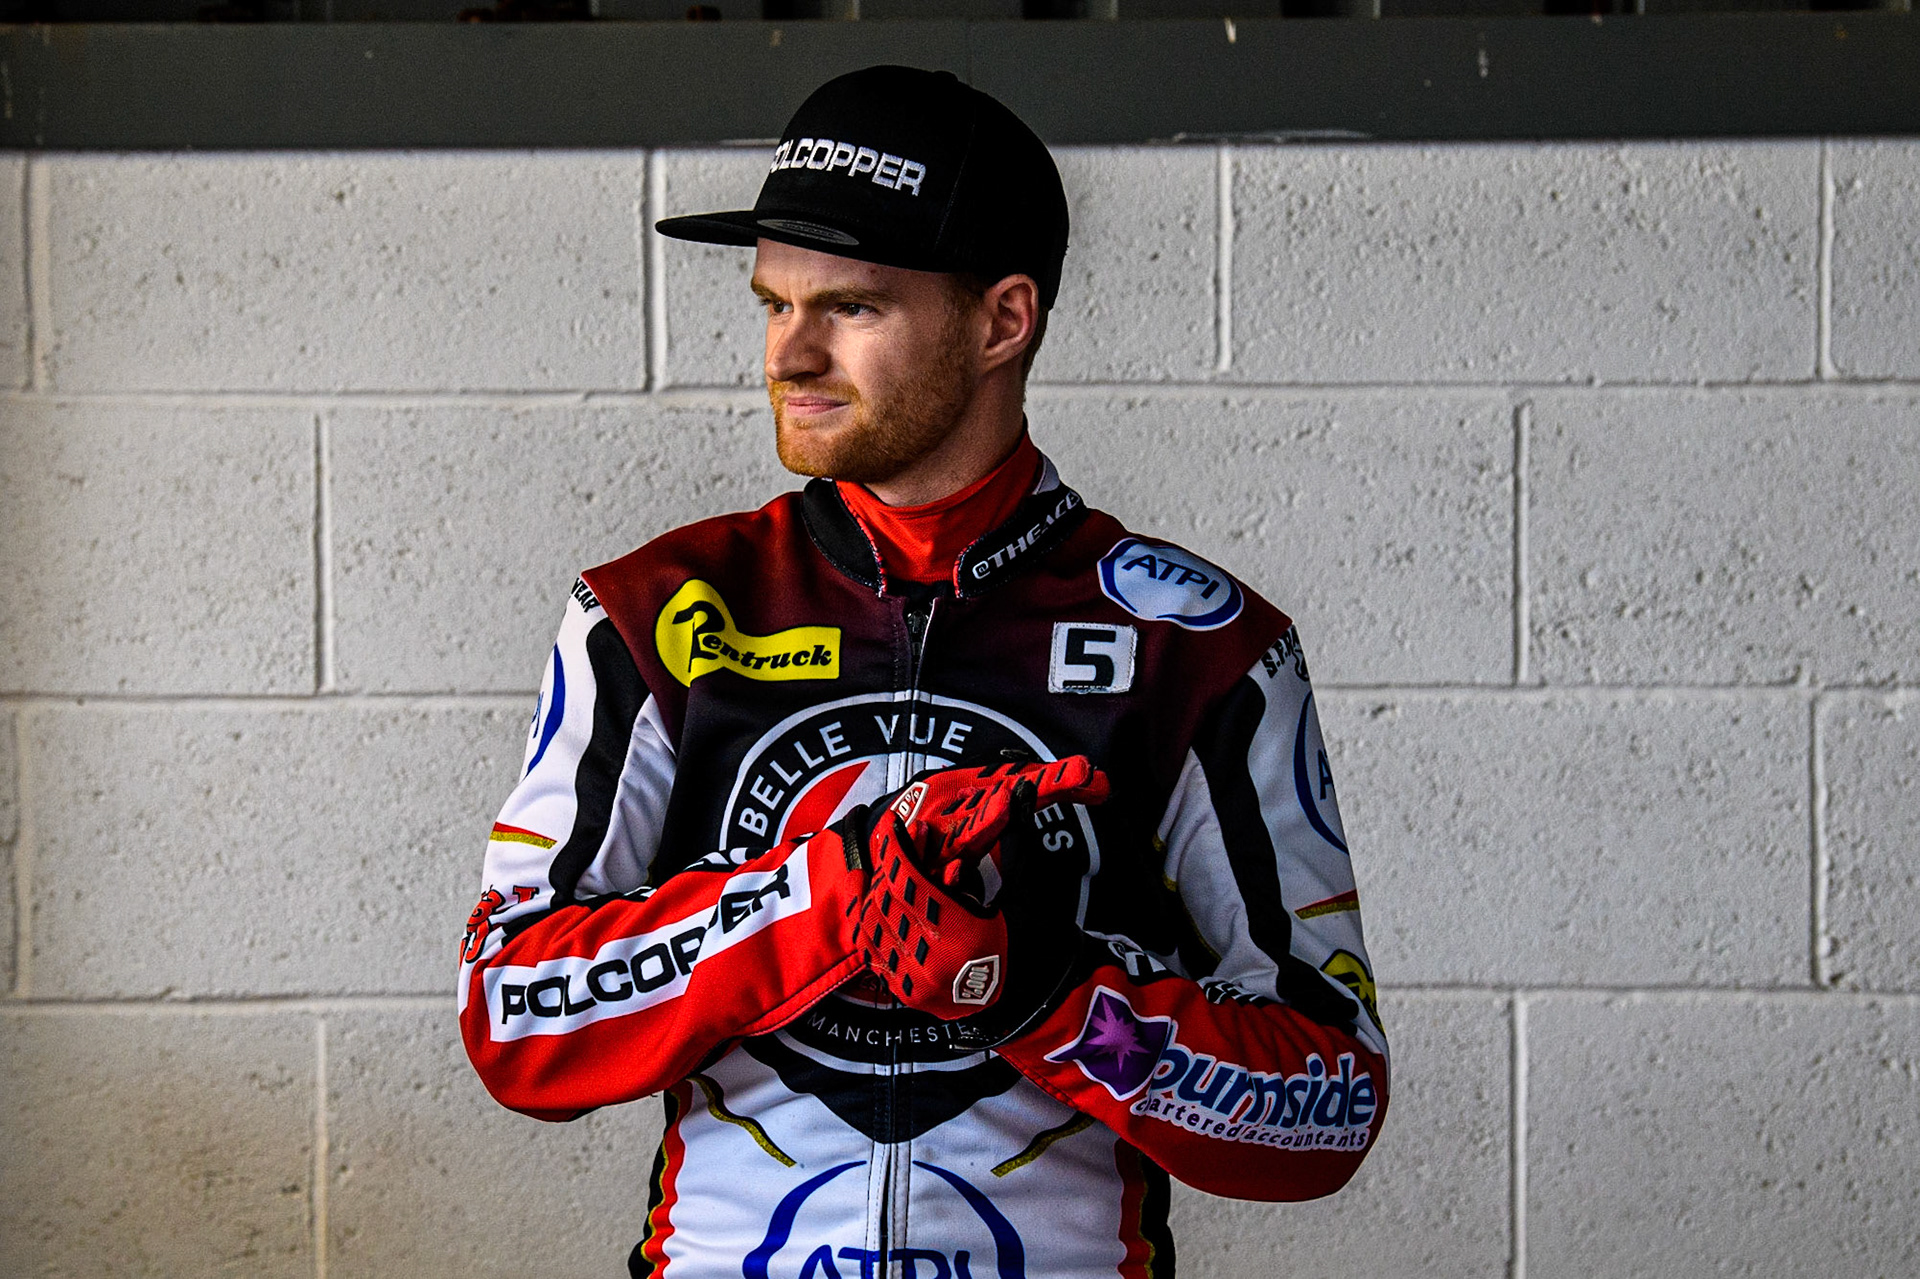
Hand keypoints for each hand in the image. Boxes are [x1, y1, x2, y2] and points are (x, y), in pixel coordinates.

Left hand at [858, 765, 1103, 1036]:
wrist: (1035, 998)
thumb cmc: (1034, 941)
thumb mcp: (1026, 890)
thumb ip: (1014, 841)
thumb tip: (1017, 795)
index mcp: (961, 935)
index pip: (911, 882)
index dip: (898, 849)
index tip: (893, 824)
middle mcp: (932, 963)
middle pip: (890, 901)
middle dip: (892, 865)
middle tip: (899, 840)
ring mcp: (917, 984)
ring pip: (877, 927)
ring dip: (880, 893)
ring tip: (891, 871)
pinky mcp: (910, 995)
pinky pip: (877, 953)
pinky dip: (876, 925)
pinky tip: (882, 904)